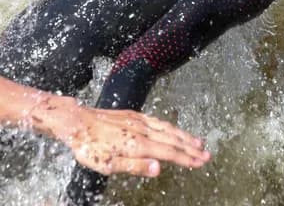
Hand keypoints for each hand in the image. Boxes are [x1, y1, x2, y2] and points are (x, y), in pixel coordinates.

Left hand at [32, 98, 210, 176]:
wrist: (76, 121)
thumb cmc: (89, 146)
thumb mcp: (108, 165)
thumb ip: (135, 166)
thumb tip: (159, 168)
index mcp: (138, 144)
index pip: (169, 152)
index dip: (187, 158)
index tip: (201, 162)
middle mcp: (142, 130)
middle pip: (172, 139)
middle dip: (191, 147)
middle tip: (207, 154)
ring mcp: (138, 121)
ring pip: (167, 128)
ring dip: (184, 136)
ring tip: (197, 141)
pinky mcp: (132, 115)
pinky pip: (157, 121)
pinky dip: (170, 126)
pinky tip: (172, 129)